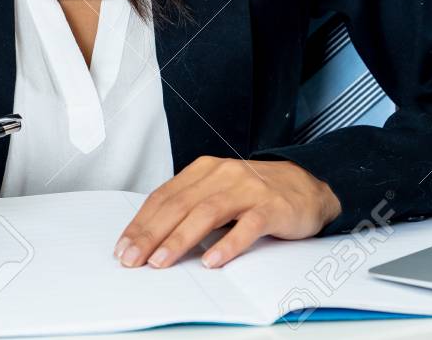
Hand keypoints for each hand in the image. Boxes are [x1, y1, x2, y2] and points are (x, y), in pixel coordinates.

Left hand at [112, 157, 339, 269]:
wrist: (307, 185)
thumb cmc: (256, 193)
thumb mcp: (218, 191)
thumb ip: (190, 207)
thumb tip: (152, 237)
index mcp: (205, 170)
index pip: (164, 196)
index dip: (141, 222)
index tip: (124, 246)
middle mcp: (223, 175)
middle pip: (180, 204)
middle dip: (151, 234)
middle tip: (133, 259)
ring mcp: (248, 189)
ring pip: (207, 213)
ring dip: (180, 239)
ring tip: (161, 261)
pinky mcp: (271, 207)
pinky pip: (247, 226)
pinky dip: (228, 244)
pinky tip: (212, 260)